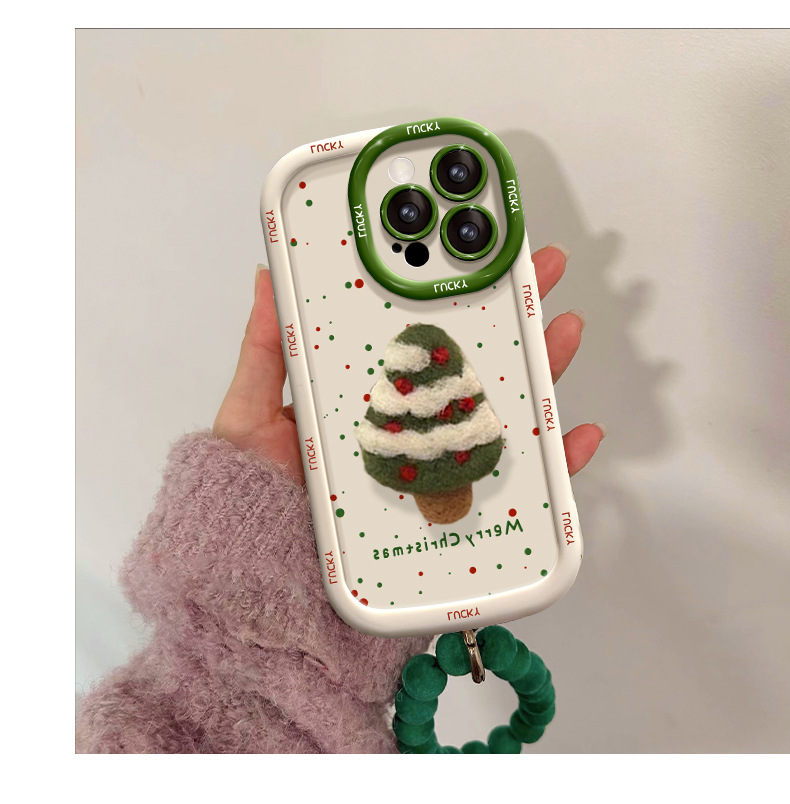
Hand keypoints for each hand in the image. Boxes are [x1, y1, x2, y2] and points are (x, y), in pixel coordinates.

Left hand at [213, 246, 603, 482]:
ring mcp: (440, 466)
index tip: (475, 252)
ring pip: (504, 411)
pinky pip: (519, 487)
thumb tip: (267, 274)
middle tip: (539, 272)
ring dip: (544, 370)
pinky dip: (556, 464)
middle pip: (474, 365)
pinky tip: (576, 436)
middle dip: (513, 313)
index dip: (450, 293)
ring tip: (563, 332)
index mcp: (372, 397)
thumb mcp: (251, 413)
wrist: (269, 581)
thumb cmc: (254, 495)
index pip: (419, 337)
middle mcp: (413, 426)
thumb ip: (265, 350)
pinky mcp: (458, 510)